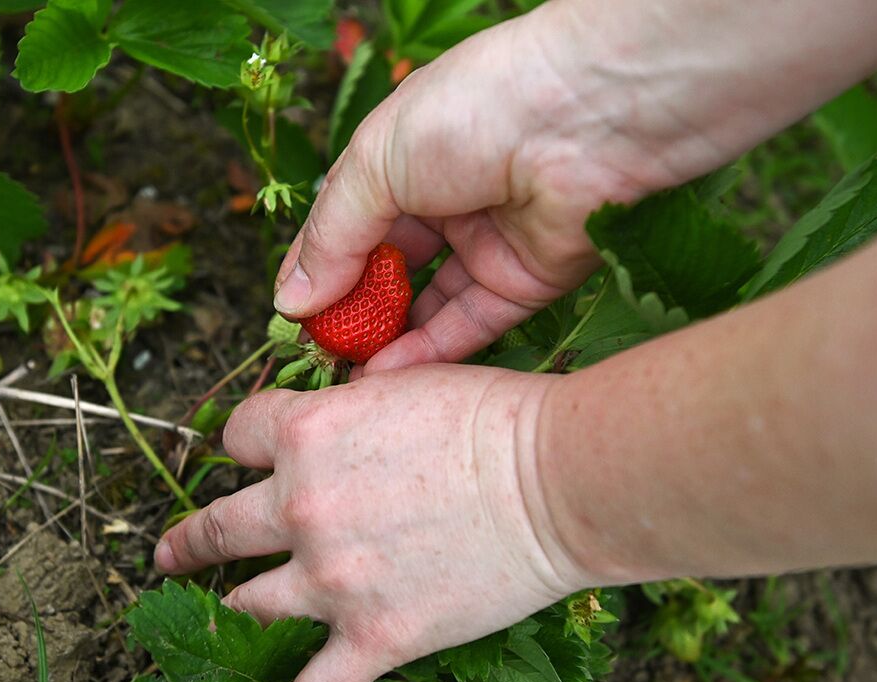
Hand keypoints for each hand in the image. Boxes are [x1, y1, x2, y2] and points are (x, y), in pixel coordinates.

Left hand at [154, 365, 588, 681]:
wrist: (556, 481)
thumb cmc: (498, 419)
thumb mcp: (408, 383)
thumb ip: (353, 407)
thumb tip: (338, 414)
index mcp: (307, 433)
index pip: (237, 436)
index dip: (240, 443)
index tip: (244, 454)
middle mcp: (303, 504)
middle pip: (220, 524)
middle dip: (192, 539)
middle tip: (172, 552)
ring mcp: (332, 577)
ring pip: (251, 603)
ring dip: (230, 606)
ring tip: (218, 613)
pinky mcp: (374, 636)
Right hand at [270, 3, 682, 374]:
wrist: (586, 116)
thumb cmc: (473, 112)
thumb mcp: (376, 164)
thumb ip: (333, 236)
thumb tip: (291, 299)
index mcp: (406, 158)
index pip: (350, 222)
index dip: (319, 268)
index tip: (290, 316)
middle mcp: (448, 199)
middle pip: (389, 268)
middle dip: (354, 311)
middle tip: (319, 353)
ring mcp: (489, 241)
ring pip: (431, 303)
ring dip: (389, 339)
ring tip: (347, 374)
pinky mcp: (529, 279)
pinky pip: (474, 323)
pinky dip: (432, 350)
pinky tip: (388, 374)